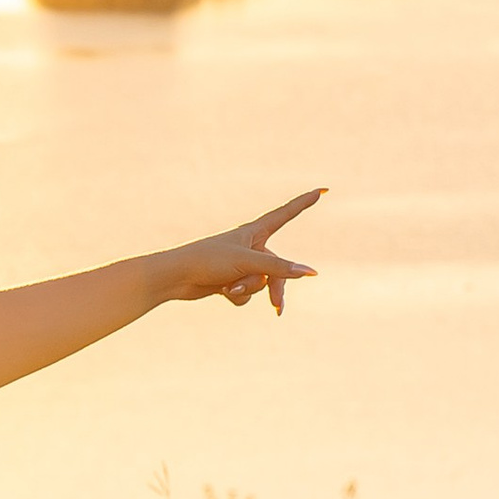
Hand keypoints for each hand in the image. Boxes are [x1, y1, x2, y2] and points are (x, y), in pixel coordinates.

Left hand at [155, 189, 322, 313]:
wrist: (177, 277)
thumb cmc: (209, 260)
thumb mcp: (248, 263)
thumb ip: (280, 269)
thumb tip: (310, 273)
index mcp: (255, 231)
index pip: (286, 213)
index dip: (304, 203)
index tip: (322, 190)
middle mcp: (251, 246)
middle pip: (278, 268)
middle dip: (275, 288)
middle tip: (277, 308)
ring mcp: (242, 264)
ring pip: (262, 283)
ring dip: (248, 289)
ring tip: (228, 287)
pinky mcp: (232, 280)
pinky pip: (248, 293)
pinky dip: (237, 296)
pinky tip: (221, 292)